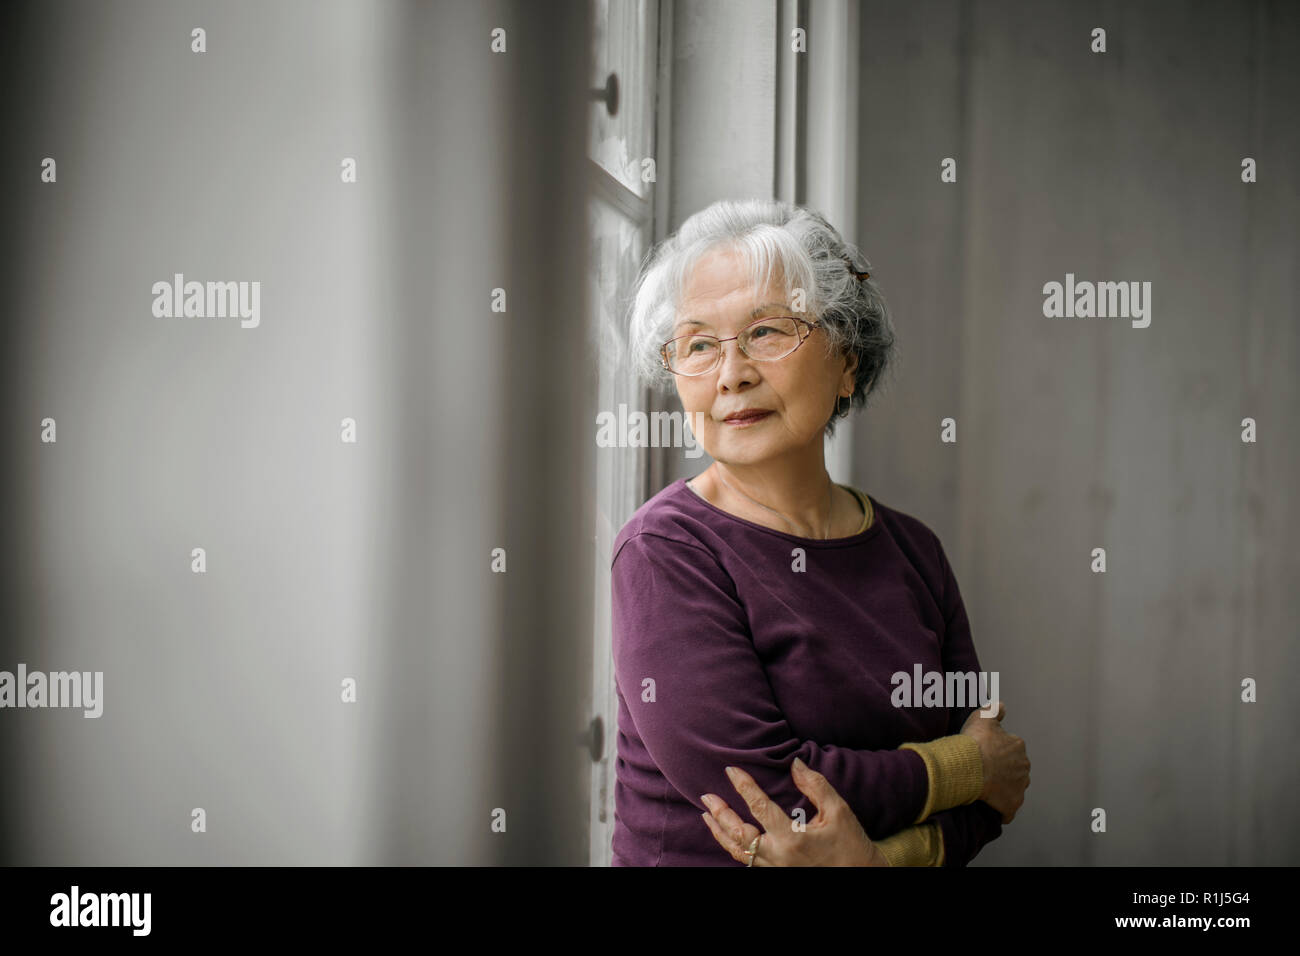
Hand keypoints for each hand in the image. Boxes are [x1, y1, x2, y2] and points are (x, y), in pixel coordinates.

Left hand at [699, 759, 887, 865]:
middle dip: (720, 813)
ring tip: (707, 816)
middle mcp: (779, 857)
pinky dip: (733, 847)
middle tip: (706, 795)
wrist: (862, 876)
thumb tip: (794, 763)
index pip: (759, 807)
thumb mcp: (838, 811)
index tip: (731, 771)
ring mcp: (775, 869)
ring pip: (738, 852)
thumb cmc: (851, 844)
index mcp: (793, 838)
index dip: (743, 786)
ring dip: (720, 833)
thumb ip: (815, 785)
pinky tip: (727, 835)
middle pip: (738, 834)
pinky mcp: (776, 875)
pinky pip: (747, 862)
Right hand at [960, 700, 1029, 822]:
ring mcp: (1019, 788)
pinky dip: (1001, 809)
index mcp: (1018, 746)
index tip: (984, 753)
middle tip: (983, 770)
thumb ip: (994, 710)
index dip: (997, 751)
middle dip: (1003, 770)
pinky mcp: (1012, 805)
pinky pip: (1008, 809)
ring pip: (1013, 788)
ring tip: (984, 787)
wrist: (968, 768)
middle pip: (1015, 769)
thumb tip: (1002, 705)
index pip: (1011, 748)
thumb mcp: (982, 717)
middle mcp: (1024, 767)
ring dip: (1003, 788)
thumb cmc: (974, 742)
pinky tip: (989, 806)